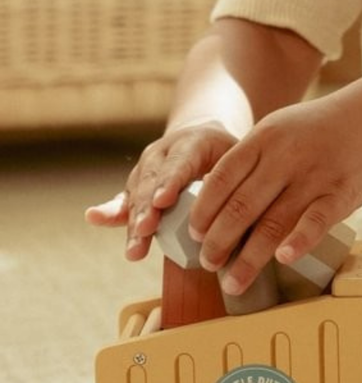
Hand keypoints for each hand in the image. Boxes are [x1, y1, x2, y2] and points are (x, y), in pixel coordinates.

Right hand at [85, 120, 237, 260]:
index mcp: (192, 142)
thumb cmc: (229, 152)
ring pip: (137, 195)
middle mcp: (163, 153)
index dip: (170, 182)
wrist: (202, 135)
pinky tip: (95, 217)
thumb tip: (246, 216)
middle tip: (146, 229)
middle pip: (152, 182)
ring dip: (135, 222)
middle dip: (148, 208)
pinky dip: (111, 212)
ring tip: (135, 247)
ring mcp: (147, 168)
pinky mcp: (136, 185)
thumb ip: (239, 181)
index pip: (180, 163)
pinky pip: (123, 200)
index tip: (163, 201)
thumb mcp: (239, 156)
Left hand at [188, 91, 361, 294]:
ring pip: (274, 223)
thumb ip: (253, 159)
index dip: (203, 211)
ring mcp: (315, 175)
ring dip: (249, 258)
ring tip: (233, 282)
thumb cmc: (321, 128)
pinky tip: (282, 260)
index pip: (221, 179)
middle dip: (219, 242)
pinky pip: (316, 221)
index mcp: (264, 139)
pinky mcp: (342, 192)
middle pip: (241, 206)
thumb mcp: (280, 129)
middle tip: (209, 265)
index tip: (193, 235)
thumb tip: (217, 202)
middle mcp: (285, 157)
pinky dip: (298, 242)